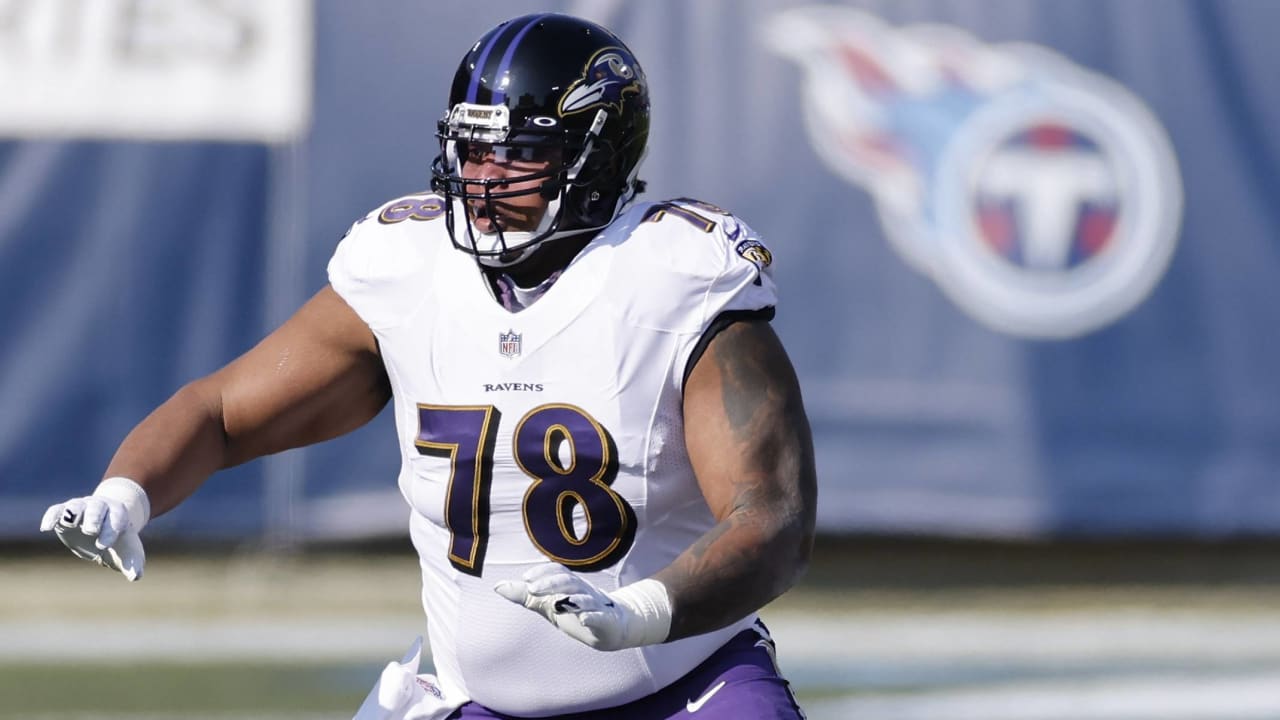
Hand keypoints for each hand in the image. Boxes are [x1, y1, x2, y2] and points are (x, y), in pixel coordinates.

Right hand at [39, 477, 150, 581]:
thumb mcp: (129, 553)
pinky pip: (56, 511)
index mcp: (119, 515)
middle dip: (94, 518)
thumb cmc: (119, 541)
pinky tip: (46, 528)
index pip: (116, 520)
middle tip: (91, 531)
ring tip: (70, 523)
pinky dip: (50, 517)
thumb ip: (133, 564)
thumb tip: (135, 577)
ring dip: (73, 513)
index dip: (110, 532)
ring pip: (76, 506)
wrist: (105, 526)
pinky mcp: (63, 513)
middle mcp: (100, 507)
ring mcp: (81, 508)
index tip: (104, 545)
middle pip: (97, 508)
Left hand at [494, 563, 670, 650]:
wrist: (612, 626)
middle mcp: (584, 591)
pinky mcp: (607, 622)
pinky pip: (601, 617)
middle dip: (551, 583)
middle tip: (532, 588)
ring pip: (585, 598)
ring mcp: (596, 605)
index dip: (543, 572)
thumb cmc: (575, 610)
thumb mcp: (546, 602)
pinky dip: (593, 617)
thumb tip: (497, 586)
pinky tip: (584, 620)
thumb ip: (523, 595)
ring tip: (557, 603)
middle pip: (569, 582)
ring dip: (572, 599)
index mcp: (570, 584)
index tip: (526, 578)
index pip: (558, 571)